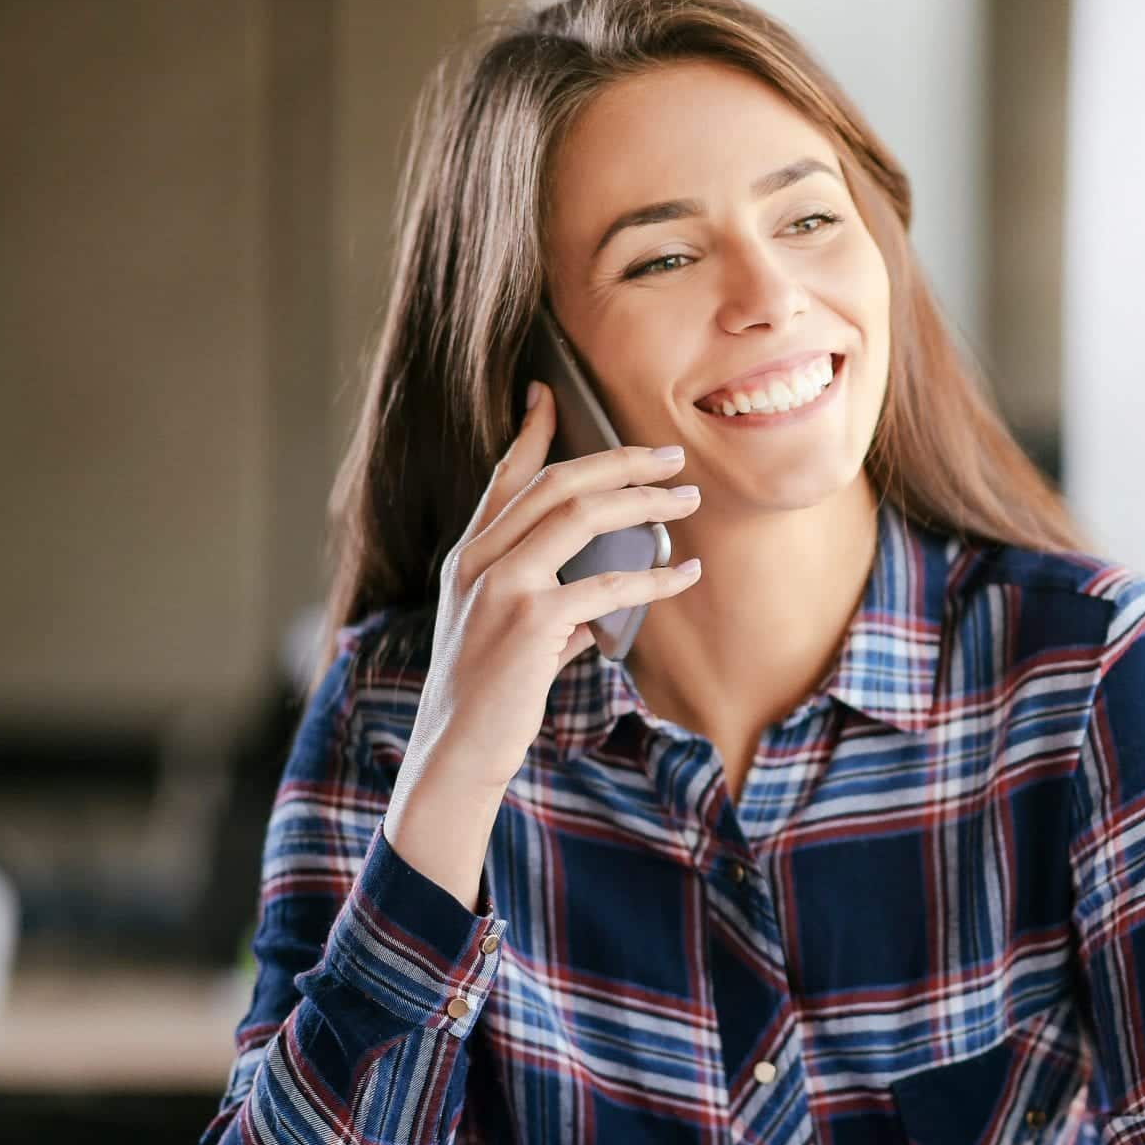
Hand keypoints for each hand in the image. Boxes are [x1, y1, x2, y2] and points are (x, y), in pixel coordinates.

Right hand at [380, 382, 703, 906]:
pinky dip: (654, 579)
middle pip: (556, 483)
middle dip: (618, 461)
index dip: (528, 432)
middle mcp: (479, 559)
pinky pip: (606, 587)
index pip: (502, 478)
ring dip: (643, 501)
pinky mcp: (531, 622)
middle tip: (670, 456)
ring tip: (687, 498)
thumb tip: (598, 619)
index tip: (548, 393)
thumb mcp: (507, 639)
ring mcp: (503, 587)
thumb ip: (549, 614)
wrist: (456, 751)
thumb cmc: (488, 699)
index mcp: (470, 556)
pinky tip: (685, 573)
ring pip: (580, 516)